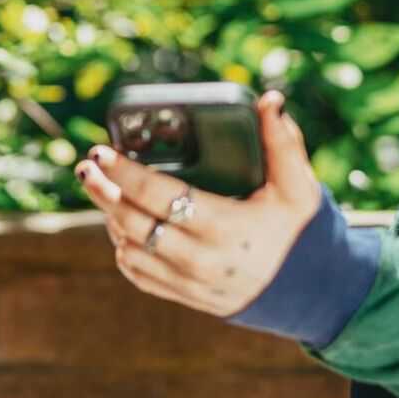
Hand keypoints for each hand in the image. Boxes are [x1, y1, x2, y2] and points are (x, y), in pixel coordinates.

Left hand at [75, 90, 323, 316]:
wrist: (311, 291)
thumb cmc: (299, 231)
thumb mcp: (298, 186)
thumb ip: (282, 142)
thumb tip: (269, 100)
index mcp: (224, 227)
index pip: (160, 196)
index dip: (125, 172)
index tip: (103, 151)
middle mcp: (201, 259)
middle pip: (133, 223)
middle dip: (103, 191)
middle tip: (87, 167)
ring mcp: (190, 283)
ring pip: (130, 249)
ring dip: (109, 217)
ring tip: (100, 188)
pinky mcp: (185, 296)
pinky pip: (139, 274)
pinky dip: (122, 247)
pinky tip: (118, 224)